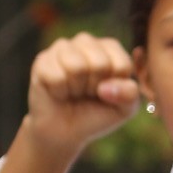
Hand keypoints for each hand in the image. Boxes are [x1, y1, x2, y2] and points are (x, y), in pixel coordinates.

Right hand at [24, 32, 139, 157]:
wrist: (64, 130)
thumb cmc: (97, 114)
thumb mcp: (124, 108)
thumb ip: (129, 94)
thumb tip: (105, 87)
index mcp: (111, 48)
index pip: (122, 65)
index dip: (116, 88)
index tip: (107, 92)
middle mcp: (86, 41)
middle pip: (100, 64)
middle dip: (94, 87)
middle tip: (87, 93)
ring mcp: (62, 48)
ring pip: (77, 67)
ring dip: (76, 89)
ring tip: (73, 91)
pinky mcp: (42, 60)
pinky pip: (57, 77)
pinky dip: (60, 92)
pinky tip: (58, 91)